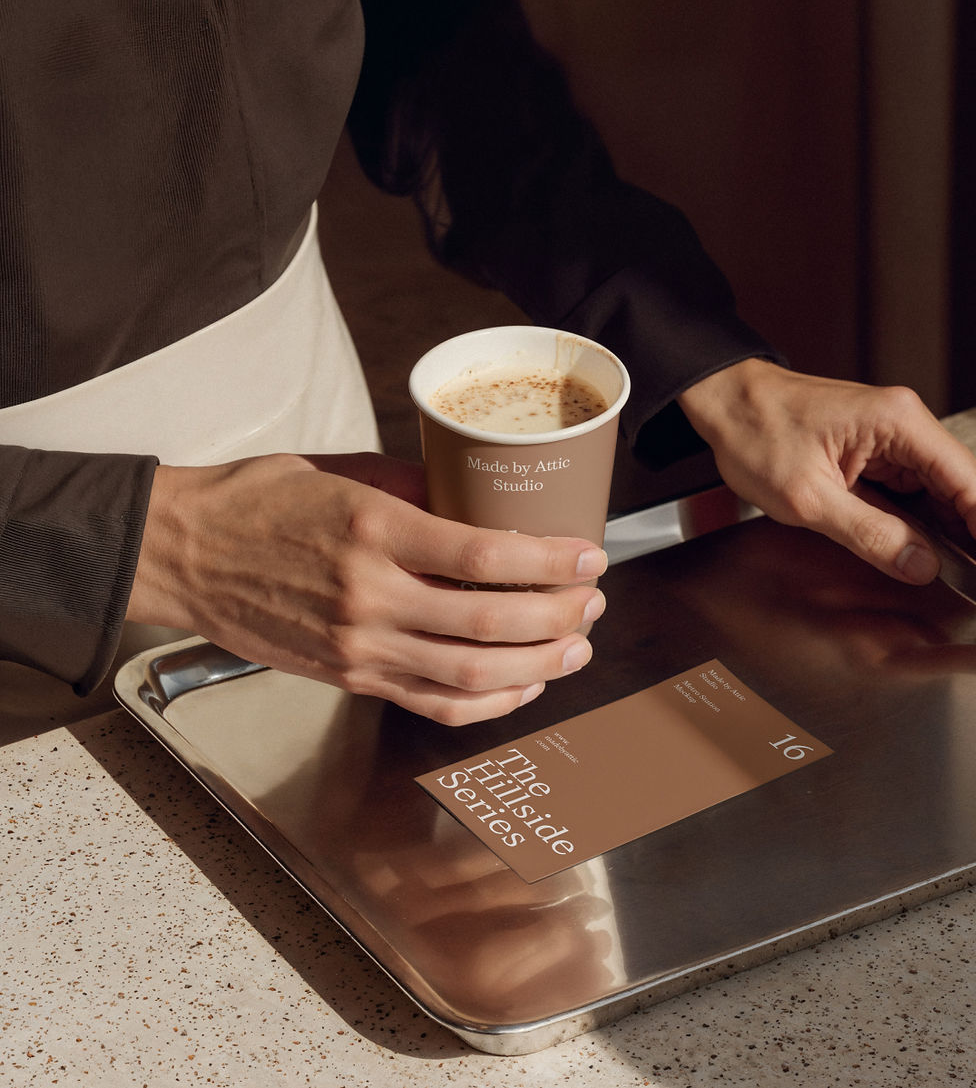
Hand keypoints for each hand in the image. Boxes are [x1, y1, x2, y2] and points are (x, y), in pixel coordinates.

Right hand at [126, 452, 606, 724]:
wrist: (184, 554)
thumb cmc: (257, 502)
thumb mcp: (341, 470)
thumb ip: (415, 486)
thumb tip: (478, 498)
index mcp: (374, 531)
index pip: (486, 555)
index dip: (552, 561)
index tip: (589, 555)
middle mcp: (370, 596)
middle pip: (490, 623)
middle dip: (559, 617)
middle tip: (593, 603)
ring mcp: (358, 646)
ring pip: (471, 675)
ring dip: (537, 667)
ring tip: (575, 648)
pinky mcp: (348, 676)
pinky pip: (432, 703)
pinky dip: (488, 704)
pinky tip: (520, 688)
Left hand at [678, 359, 975, 583]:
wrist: (722, 403)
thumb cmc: (754, 433)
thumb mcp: (808, 499)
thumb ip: (870, 535)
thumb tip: (921, 565)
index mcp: (898, 423)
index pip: (967, 481)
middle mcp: (903, 421)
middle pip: (958, 486)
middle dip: (966, 534)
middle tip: (968, 579)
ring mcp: (889, 433)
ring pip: (935, 489)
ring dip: (942, 529)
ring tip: (951, 572)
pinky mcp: (872, 445)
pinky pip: (908, 486)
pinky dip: (915, 517)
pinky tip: (917, 548)